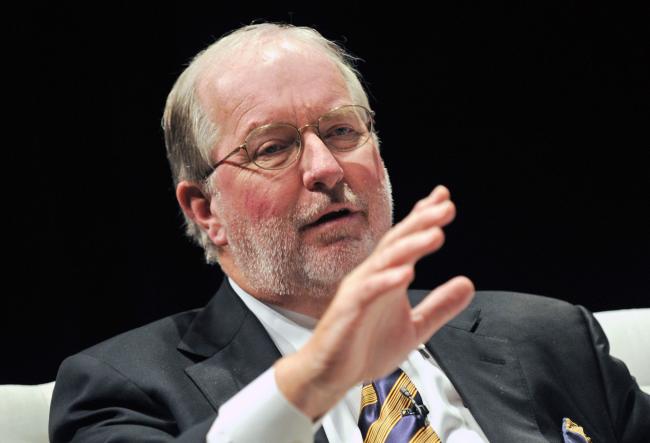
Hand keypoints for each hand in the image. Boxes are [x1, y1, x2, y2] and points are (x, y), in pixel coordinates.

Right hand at [275, 185, 474, 418]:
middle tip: (445, 206)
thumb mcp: (415, 327)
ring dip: (410, 245)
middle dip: (421, 222)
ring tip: (435, 233)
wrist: (331, 375)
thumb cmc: (365, 347)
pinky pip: (367, 292)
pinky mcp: (347, 312)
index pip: (406, 241)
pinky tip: (405, 273)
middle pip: (397, 242)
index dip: (423, 218)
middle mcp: (372, 277)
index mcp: (387, 278)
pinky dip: (385, 281)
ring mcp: (358, 292)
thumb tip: (469, 283)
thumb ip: (440, 305)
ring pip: (384, 261)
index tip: (444, 198)